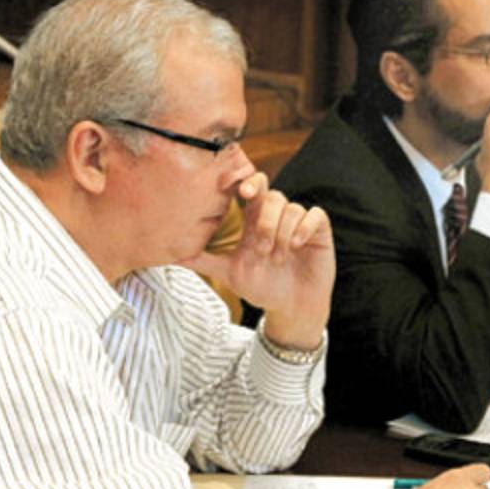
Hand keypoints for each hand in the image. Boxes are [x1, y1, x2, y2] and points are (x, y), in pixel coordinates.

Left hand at [180, 173, 334, 348]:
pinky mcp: (319, 231)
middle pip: (271, 195)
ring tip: (276, 259)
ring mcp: (299, 222)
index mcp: (255, 219)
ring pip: (291, 208)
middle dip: (265, 219)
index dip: (245, 182)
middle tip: (259, 246)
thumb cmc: (262, 286)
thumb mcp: (229, 272)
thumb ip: (203, 260)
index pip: (250, 188)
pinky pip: (314, 215)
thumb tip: (170, 255)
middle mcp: (277, 216)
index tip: (237, 191)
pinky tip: (296, 245)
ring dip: (281, 234)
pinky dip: (303, 228)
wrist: (291, 307)